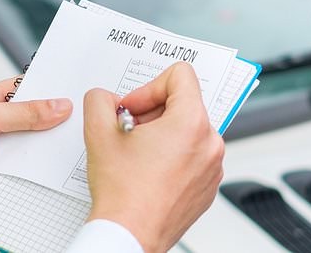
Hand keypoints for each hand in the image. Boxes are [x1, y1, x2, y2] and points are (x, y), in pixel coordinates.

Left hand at [0, 76, 71, 193]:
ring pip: (21, 147)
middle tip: (72, 128)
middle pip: (26, 121)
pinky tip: (35, 175)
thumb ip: (22, 113)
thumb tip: (57, 105)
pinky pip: (12, 170)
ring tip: (55, 153)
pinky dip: (23, 172)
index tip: (72, 94)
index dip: (47, 90)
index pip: (23, 89)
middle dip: (45, 125)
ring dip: (33, 152)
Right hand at [83, 63, 224, 252]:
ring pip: (187, 131)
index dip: (149, 86)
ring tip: (137, 154)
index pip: (181, 75)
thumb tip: (106, 99)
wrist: (130, 235)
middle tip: (129, 132)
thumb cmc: (123, 192)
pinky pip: (192, 156)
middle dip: (152, 113)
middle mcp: (210, 143)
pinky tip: (148, 172)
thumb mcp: (98, 131)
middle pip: (183, 104)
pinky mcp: (208, 187)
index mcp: (191, 123)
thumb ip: (100, 100)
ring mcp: (212, 168)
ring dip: (161, 135)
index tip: (133, 108)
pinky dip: (171, 157)